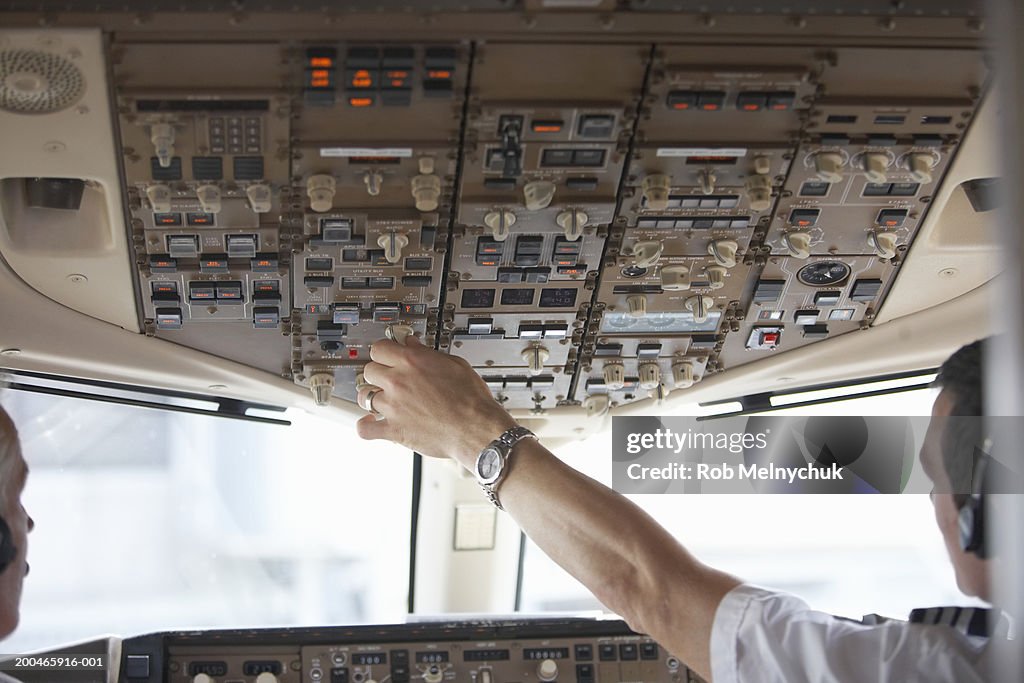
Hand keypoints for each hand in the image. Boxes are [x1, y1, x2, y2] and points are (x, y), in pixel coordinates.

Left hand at [355, 336, 517, 467]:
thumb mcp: (455, 364)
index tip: (387, 355)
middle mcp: (398, 382)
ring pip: (364, 396)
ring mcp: (393, 407)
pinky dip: (365, 425)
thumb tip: (413, 344)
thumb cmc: (471, 400)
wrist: (476, 429)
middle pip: (369, 370)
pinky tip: (370, 422)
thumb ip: (427, 353)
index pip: (379, 348)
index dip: (384, 351)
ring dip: (371, 396)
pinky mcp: (394, 430)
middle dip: (378, 373)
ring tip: (381, 399)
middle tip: (388, 378)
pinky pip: (365, 428)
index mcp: (412, 362)